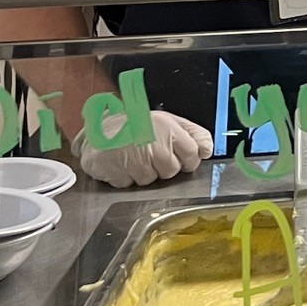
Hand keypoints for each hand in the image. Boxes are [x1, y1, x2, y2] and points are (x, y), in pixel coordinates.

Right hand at [75, 109, 212, 188]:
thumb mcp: (168, 121)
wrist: (98, 127)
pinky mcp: (114, 171)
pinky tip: (121, 163)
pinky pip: (129, 184)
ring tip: (134, 157)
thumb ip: (193, 134)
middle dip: (164, 167)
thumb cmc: (136, 125)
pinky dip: (125, 177)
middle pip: (172, 170)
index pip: (192, 153)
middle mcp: (151, 142)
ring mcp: (132, 158)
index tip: (180, 158)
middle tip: (151, 154)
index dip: (188, 160)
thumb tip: (208, 149)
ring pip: (150, 179)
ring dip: (143, 173)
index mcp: (167, 127)